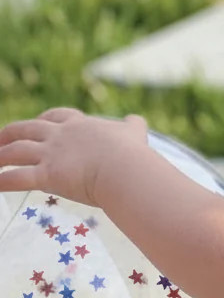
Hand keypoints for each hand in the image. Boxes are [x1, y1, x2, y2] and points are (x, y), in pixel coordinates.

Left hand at [0, 108, 148, 205]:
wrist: (124, 168)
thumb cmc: (131, 152)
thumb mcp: (133, 131)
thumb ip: (132, 125)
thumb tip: (136, 121)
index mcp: (79, 125)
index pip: (56, 116)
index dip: (44, 120)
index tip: (38, 122)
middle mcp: (60, 136)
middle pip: (26, 129)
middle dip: (9, 133)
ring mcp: (51, 154)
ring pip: (16, 151)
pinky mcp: (47, 175)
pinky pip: (17, 178)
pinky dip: (2, 181)